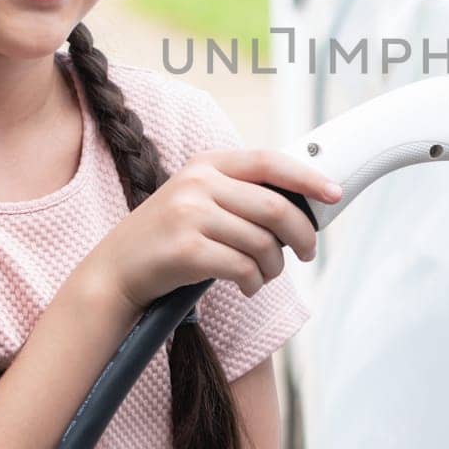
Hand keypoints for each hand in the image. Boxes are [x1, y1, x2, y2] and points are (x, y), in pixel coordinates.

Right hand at [90, 148, 342, 309]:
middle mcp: (198, 182)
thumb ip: (240, 192)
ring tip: (263, 275)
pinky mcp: (186, 250)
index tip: (333, 194)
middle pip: (275, 208)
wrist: (116, 270)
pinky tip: (247, 286)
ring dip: (273, 267)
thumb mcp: (199, 198)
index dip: (307, 177)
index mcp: (207, 163)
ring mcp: (190, 214)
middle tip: (307, 253)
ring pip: (262, 243)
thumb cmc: (169, 237)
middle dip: (301, 235)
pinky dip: (254, 282)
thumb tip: (302, 203)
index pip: (268, 162)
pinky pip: (243, 268)